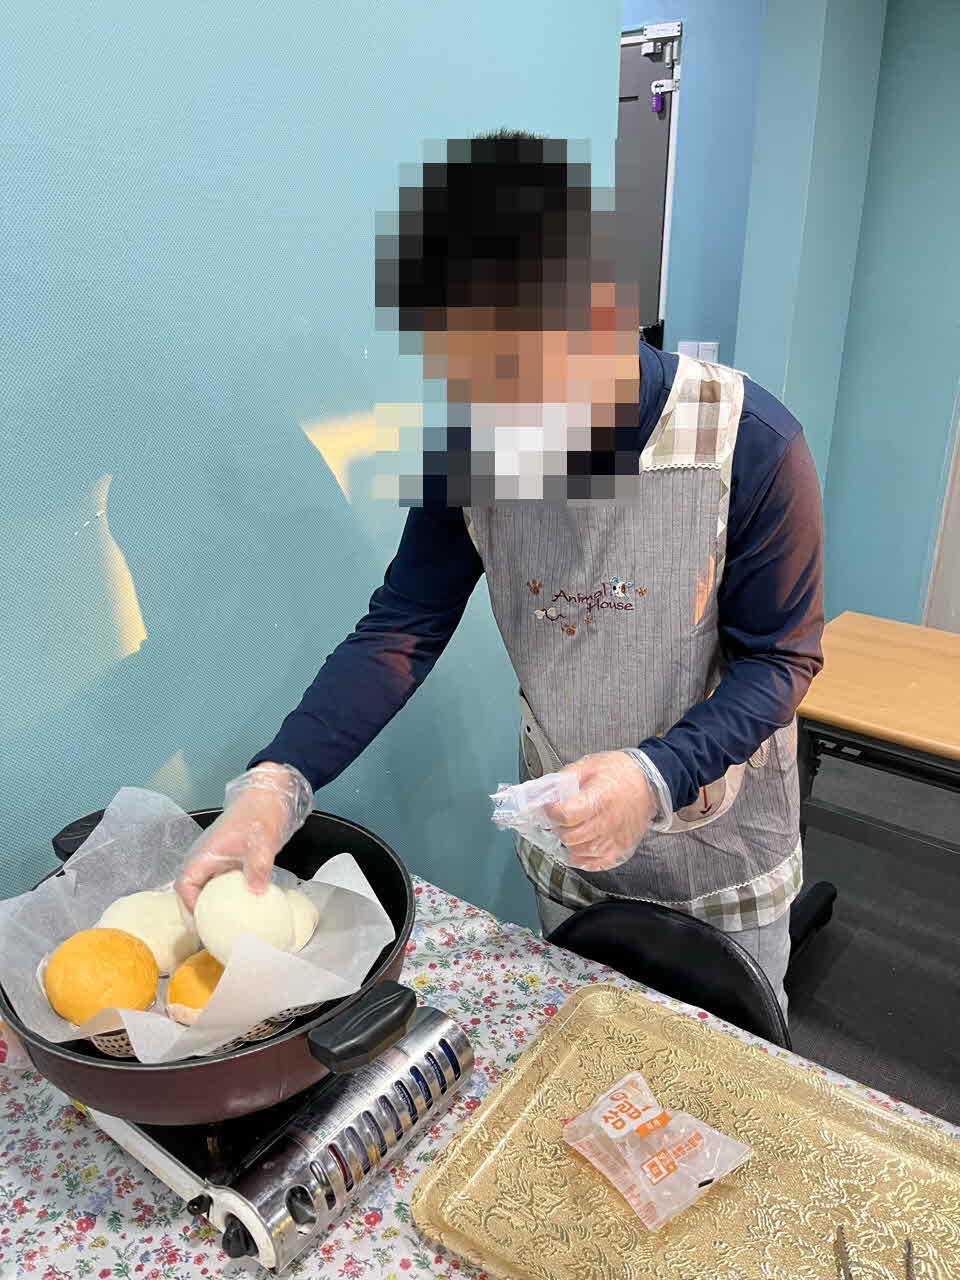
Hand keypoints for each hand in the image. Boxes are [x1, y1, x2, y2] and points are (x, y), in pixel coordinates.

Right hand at [175, 763, 311, 911]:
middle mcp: (207, 857)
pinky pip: (224, 880)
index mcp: (205, 853)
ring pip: (208, 885)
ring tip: (229, 921)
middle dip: (201, 909)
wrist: (271, 792)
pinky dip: (230, 893)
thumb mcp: (261, 842)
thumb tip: (255, 893)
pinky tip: (244, 903)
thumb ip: (257, 868)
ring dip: (216, 902)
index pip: (185, 885)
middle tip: (217, 928)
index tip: (205, 921)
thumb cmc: (260, 811)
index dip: (190, 905)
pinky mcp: (231, 858)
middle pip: (193, 889)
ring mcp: (219, 857)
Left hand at [544, 751, 656, 871]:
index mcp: (599, 799)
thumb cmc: (620, 773)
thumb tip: (545, 791)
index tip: (550, 807)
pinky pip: (594, 864)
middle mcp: (607, 822)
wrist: (649, 783)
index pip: (565, 815)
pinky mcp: (620, 850)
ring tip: (571, 829)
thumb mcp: (590, 765)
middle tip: (561, 818)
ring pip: (579, 852)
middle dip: (559, 827)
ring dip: (570, 842)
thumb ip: (565, 778)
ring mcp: (615, 839)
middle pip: (569, 836)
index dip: (552, 811)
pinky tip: (580, 846)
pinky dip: (582, 858)